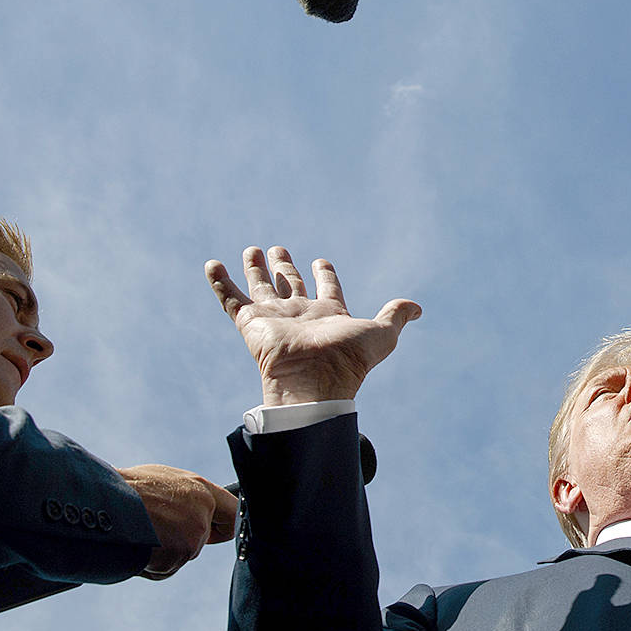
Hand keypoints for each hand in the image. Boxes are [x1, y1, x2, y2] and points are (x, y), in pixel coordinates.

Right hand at [117, 464, 237, 578]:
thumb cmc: (127, 489)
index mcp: (201, 490)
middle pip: (202, 540)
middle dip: (183, 541)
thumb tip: (195, 511)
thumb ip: (187, 497)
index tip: (221, 530)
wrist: (103, 502)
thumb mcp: (164, 482)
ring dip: (163, 554)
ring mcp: (191, 536)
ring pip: (181, 556)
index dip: (226, 524)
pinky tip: (138, 546)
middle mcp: (202, 513)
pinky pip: (165, 569)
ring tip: (141, 533)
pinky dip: (151, 565)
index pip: (233, 511)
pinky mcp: (177, 555)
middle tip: (158, 529)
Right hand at [206, 246, 419, 407]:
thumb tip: (418, 309)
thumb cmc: (348, 359)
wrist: (314, 380)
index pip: (327, 289)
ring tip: (252, 249)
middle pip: (291, 285)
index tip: (321, 260)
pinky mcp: (250, 323)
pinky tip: (212, 264)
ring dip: (256, 269)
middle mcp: (300, 315)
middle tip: (278, 249)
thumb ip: (396, 315)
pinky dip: (220, 282)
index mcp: (329, 315)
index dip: (325, 274)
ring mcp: (274, 318)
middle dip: (285, 267)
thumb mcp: (381, 333)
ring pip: (262, 288)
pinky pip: (231, 299)